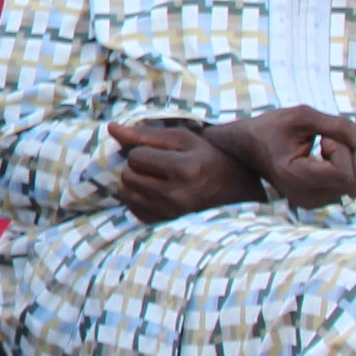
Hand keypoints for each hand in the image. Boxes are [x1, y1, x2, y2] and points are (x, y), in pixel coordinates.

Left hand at [107, 120, 262, 223]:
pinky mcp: (168, 227)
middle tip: (158, 167)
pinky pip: (134, 211)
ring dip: (135, 184)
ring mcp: (172, 215)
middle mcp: (177, 195)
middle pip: (128, 176)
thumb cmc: (216, 162)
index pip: (136, 156)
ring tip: (157, 180)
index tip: (161, 154)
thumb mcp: (189, 140)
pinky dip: (139, 200)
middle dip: (137, 168)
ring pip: (126, 194)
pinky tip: (158, 195)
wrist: (244, 200)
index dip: (144, 151)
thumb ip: (149, 134)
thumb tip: (111, 128)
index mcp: (186, 169)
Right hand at [216, 106, 355, 207]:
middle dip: (349, 157)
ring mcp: (311, 204)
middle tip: (325, 141)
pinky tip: (321, 160)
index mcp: (295, 179)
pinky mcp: (317, 203)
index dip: (342, 149)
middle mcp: (305, 198)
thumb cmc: (270, 129)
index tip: (322, 137)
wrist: (245, 149)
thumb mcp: (302, 117)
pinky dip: (342, 170)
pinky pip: (348, 187)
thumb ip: (340, 127)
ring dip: (346, 162)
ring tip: (321, 149)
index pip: (343, 173)